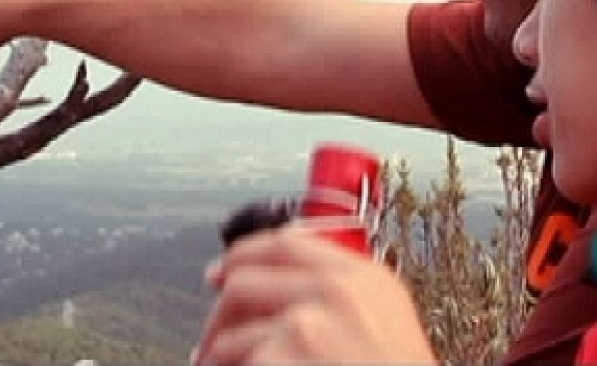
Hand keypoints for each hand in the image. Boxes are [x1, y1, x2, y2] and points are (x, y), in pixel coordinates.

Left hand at [193, 225, 434, 364]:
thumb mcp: (387, 324)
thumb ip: (342, 296)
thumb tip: (280, 285)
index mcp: (366, 279)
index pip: (287, 243)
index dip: (242, 255)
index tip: (221, 270)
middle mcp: (336, 292)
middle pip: (243, 282)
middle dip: (217, 317)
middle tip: (209, 343)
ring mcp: (306, 327)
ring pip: (230, 337)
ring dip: (219, 360)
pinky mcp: (280, 360)